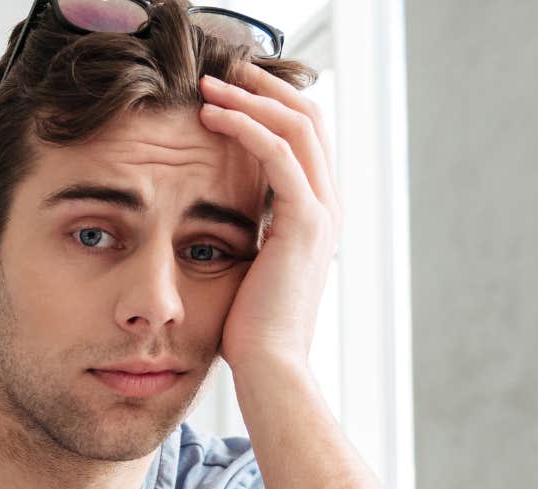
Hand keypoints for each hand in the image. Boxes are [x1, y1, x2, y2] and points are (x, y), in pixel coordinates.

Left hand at [197, 66, 342, 374]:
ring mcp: (322, 211)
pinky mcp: (304, 221)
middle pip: (310, 118)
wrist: (270, 368)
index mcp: (316, 215)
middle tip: (222, 70)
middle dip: (265, 87)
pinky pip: (278, 152)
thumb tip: (219, 227)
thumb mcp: (248, 270)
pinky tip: (210, 114)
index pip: (306, 138)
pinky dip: (245, 124)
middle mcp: (328, 206)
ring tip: (208, 84)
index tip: (226, 91)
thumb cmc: (250, 331)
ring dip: (251, 96)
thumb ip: (247, 238)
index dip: (270, 106)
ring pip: (297, 124)